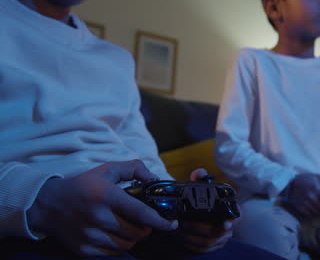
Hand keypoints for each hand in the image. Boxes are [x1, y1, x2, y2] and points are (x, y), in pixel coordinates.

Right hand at [27, 160, 177, 256]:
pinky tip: (115, 234)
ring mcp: (90, 235)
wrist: (48, 204)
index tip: (172, 224)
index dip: (160, 221)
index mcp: (106, 196)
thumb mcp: (107, 170)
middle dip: (147, 228)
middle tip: (144, 221)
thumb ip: (134, 169)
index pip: (141, 213)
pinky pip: (112, 253)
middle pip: (137, 232)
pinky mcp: (84, 249)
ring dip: (134, 237)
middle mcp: (98, 217)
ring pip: (127, 244)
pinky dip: (119, 245)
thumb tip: (155, 178)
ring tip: (129, 227)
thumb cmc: (83, 185)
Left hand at [175, 168, 234, 252]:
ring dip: (191, 237)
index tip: (226, 223)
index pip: (236, 214)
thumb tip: (198, 173)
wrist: (195, 219)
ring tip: (178, 229)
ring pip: (208, 242)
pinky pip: (202, 249)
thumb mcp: (200, 189)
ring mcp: (220, 239)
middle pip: (218, 232)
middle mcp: (227, 226)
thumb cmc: (200, 202)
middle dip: (200, 228)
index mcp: (229, 210)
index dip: (232, 219)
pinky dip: (190, 245)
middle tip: (184, 223)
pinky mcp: (211, 247)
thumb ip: (199, 180)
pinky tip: (180, 238)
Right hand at [285, 173, 319, 218]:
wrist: (288, 183)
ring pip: (317, 213)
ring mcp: (305, 203)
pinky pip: (310, 215)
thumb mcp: (317, 177)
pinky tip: (316, 212)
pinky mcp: (299, 207)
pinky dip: (314, 215)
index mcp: (317, 190)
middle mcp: (311, 198)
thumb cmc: (305, 179)